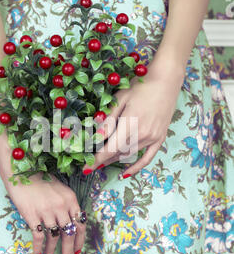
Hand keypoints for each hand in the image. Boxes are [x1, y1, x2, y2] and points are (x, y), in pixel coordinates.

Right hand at [1, 171, 84, 253]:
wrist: (21, 172)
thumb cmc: (41, 179)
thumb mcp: (60, 189)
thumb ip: (67, 205)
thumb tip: (70, 224)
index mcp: (70, 198)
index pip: (80, 223)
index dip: (80, 239)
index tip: (77, 249)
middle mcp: (61, 205)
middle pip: (68, 233)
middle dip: (68, 250)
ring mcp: (46, 210)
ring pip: (54, 236)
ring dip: (52, 250)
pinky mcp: (32, 214)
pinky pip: (38, 235)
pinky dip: (38, 247)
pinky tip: (37, 253)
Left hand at [83, 62, 183, 176]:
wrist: (166, 80)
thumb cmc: (140, 86)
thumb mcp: (120, 99)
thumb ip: (109, 119)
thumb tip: (96, 137)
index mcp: (130, 123)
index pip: (110, 148)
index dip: (97, 160)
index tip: (86, 168)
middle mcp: (142, 134)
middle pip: (118, 153)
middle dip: (103, 160)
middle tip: (92, 164)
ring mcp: (153, 137)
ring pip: (129, 155)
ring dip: (115, 160)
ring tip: (104, 163)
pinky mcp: (160, 138)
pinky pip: (148, 157)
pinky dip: (137, 167)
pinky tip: (126, 173)